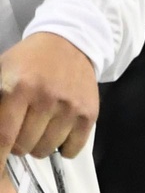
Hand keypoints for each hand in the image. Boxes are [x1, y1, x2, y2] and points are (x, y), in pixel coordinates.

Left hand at [0, 33, 97, 158]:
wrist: (70, 43)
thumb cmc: (28, 61)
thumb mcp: (1, 73)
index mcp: (18, 88)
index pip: (4, 136)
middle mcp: (46, 98)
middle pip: (23, 147)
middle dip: (17, 143)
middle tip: (20, 127)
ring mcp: (70, 107)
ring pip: (45, 150)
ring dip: (38, 144)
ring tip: (40, 127)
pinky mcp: (89, 113)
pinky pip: (72, 149)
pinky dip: (62, 147)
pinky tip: (58, 131)